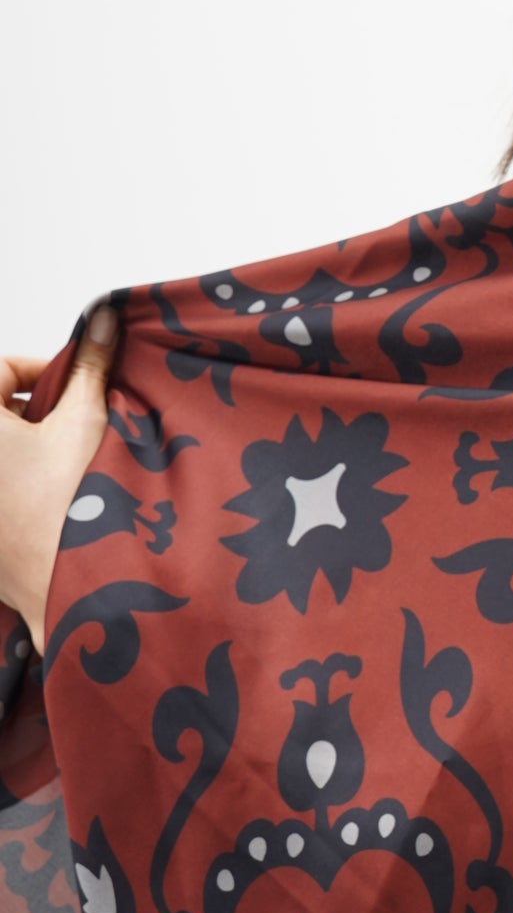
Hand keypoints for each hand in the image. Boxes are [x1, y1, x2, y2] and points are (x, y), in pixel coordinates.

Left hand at [0, 310, 119, 655]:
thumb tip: (102, 321)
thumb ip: (91, 365)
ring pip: (6, 453)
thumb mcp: (84, 421)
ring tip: (75, 459)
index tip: (76, 382)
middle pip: (0, 413)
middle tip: (80, 420)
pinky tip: (64, 495)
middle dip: (40, 408)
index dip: (41, 370)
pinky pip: (9, 491)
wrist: (72, 592)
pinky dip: (29, 484)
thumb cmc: (68, 512)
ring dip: (35, 447)